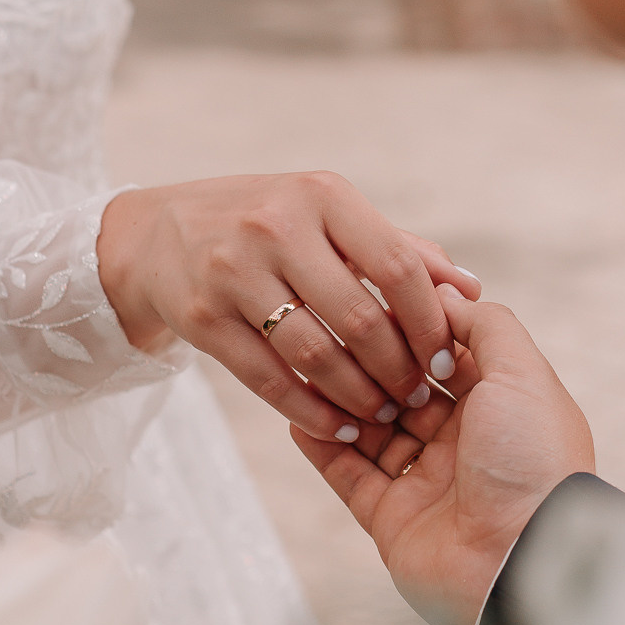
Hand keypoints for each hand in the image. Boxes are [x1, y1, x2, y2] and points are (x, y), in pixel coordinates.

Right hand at [97, 173, 480, 441]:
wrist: (154, 234)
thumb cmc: (267, 225)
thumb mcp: (329, 216)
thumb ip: (401, 251)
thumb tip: (470, 291)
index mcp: (323, 196)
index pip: (397, 266)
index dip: (429, 322)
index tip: (447, 361)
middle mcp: (277, 225)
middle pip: (359, 317)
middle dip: (397, 369)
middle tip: (416, 399)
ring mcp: (232, 271)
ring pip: (313, 354)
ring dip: (356, 397)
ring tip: (382, 417)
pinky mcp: (200, 316)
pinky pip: (267, 378)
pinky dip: (309, 412)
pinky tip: (337, 428)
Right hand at [292, 285, 594, 624]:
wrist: (525, 561)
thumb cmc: (534, 461)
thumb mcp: (522, 373)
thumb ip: (487, 325)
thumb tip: (446, 291)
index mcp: (499, 406)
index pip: (444, 355)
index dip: (412, 329)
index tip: (374, 301)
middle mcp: (464, 442)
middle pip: (403, 390)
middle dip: (372, 363)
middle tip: (334, 333)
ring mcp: (428, 482)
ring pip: (372, 430)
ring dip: (343, 401)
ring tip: (307, 368)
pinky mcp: (394, 521)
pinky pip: (350, 477)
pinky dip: (325, 447)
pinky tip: (298, 417)